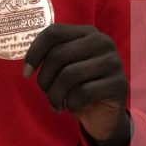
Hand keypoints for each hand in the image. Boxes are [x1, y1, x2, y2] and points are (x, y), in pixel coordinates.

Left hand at [23, 24, 130, 145]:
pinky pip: (84, 92)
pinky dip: (70, 103)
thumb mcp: (63, 68)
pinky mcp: (119, 84)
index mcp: (87, 32)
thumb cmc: (78, 87)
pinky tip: (70, 107)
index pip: (53, 32)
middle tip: (46, 93)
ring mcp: (113, 62)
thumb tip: (29, 67)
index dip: (35, 52)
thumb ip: (49, 57)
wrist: (103, 113)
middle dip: (45, 79)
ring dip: (56, 94)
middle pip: (58, 55)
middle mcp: (102, 41)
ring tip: (55, 103)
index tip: (27, 73)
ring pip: (70, 75)